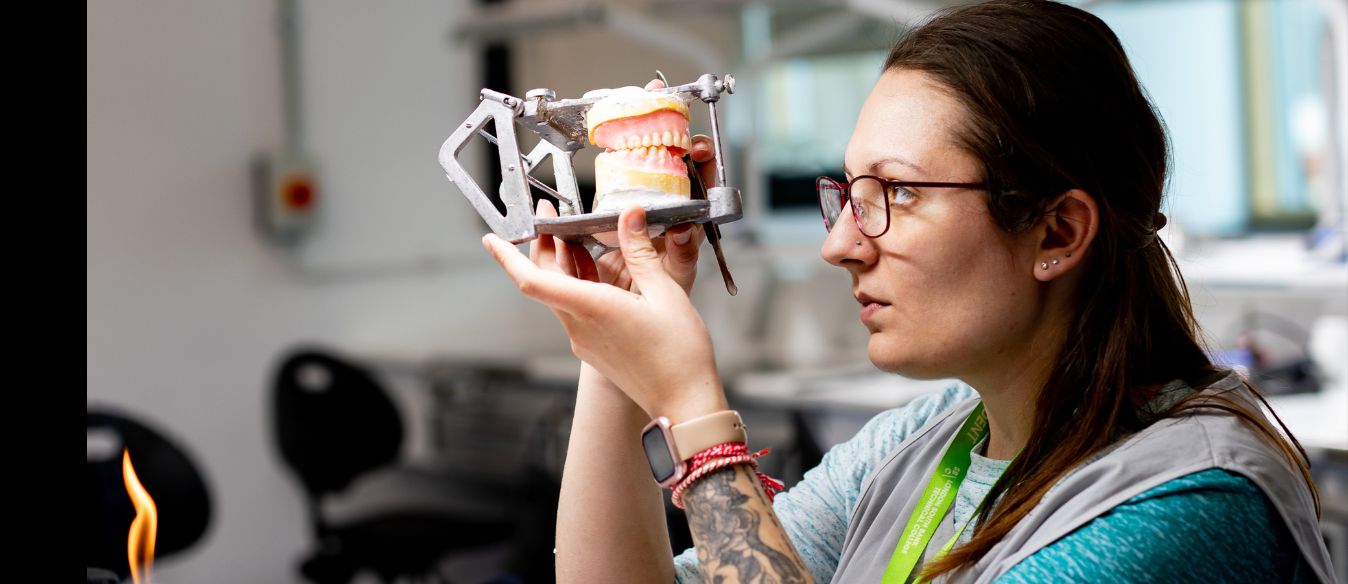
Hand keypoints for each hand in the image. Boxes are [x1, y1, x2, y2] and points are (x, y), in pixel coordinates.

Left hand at [487, 205, 728, 423]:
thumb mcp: (665, 292)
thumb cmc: (679, 353)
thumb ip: (641, 251)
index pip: (532, 281)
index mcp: (591, 308)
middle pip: (544, 281)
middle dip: (541, 246)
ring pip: (561, 294)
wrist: (684, 404)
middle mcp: (579, 326)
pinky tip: (597, 270)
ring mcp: (584, 340)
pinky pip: (577, 309)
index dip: (507, 258)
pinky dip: (580, 284)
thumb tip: (629, 214)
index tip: (491, 239)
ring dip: (564, 263)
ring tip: (576, 234)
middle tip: (549, 214)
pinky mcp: (594, 348)